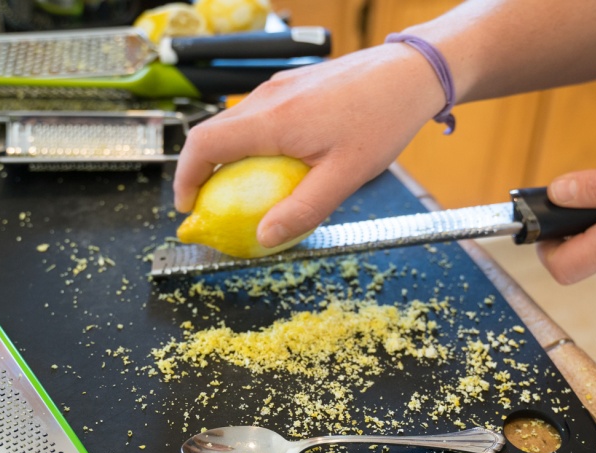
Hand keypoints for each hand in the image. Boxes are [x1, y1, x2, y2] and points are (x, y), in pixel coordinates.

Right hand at [173, 43, 444, 247]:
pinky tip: (276, 164)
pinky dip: (251, 143)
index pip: (204, 144)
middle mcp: (267, 97)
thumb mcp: (345, 176)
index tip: (187, 206)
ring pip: (235, 124)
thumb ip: (303, 209)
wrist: (410, 73)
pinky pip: (258, 116)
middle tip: (212, 207)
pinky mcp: (294, 85)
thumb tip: (265, 236)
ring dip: (228, 158)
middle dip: (202, 172)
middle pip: (213, 133)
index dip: (185, 178)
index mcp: (272, 119)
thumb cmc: (382, 120)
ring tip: (242, 191)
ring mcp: (280, 87)